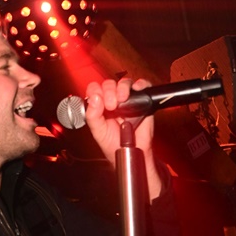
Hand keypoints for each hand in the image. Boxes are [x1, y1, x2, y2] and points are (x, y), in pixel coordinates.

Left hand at [83, 77, 161, 199]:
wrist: (132, 153)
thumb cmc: (115, 143)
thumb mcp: (98, 131)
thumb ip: (92, 116)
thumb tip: (94, 98)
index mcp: (100, 105)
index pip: (95, 89)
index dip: (96, 91)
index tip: (99, 102)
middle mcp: (114, 99)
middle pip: (109, 83)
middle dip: (108, 91)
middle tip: (111, 106)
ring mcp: (128, 99)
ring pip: (124, 82)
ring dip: (122, 88)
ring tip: (122, 100)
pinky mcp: (142, 101)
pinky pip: (143, 86)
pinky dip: (141, 84)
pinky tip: (136, 90)